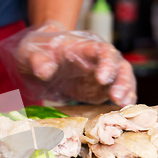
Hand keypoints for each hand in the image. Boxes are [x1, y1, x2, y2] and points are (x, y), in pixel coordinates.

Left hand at [16, 21, 136, 105]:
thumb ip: (38, 59)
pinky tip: (124, 111)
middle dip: (122, 81)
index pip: (103, 50)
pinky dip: (123, 102)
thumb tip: (45, 71)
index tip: (103, 79)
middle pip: (119, 65)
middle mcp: (98, 58)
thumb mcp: (30, 52)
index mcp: (84, 45)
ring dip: (127, 92)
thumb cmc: (36, 51)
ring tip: (125, 106)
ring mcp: (101, 74)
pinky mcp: (99, 90)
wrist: (37, 60)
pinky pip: (116, 94)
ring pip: (123, 79)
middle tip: (118, 98)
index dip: (107, 63)